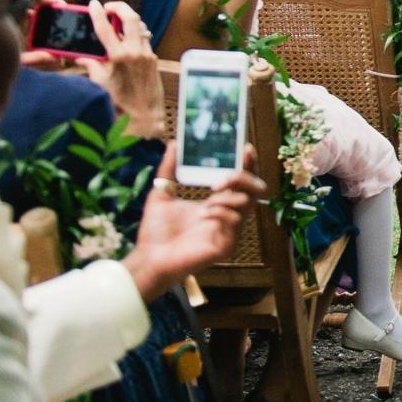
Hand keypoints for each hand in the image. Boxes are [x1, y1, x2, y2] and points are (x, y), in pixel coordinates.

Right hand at [23, 0, 162, 126]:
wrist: (144, 117)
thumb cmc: (119, 103)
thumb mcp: (99, 83)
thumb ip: (90, 65)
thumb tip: (81, 56)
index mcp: (118, 56)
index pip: (105, 27)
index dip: (97, 13)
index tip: (93, 3)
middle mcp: (135, 51)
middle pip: (130, 17)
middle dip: (119, 7)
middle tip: (109, 8)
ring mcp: (147, 54)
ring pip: (140, 26)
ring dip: (129, 20)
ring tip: (118, 22)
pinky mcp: (154, 59)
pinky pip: (146, 39)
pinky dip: (136, 34)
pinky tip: (128, 38)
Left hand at [124, 145, 266, 298]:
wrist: (149, 258)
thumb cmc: (155, 232)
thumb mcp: (161, 192)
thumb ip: (169, 169)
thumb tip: (173, 143)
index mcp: (214, 204)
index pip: (238, 182)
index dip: (246, 164)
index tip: (245, 148)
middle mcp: (225, 216)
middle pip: (252, 190)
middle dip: (242, 178)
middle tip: (221, 180)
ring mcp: (228, 232)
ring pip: (245, 204)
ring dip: (225, 198)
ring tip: (206, 204)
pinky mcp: (227, 246)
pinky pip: (235, 222)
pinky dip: (221, 214)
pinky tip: (205, 217)